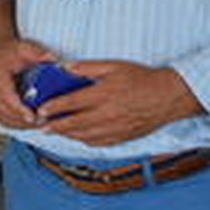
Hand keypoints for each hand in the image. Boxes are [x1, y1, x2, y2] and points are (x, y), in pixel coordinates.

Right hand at [0, 37, 55, 128]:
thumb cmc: (11, 53)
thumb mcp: (25, 49)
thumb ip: (40, 55)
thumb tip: (57, 63)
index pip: (6, 96)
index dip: (19, 108)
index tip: (33, 117)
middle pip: (4, 110)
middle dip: (23, 120)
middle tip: (43, 122)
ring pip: (2, 117)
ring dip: (20, 124)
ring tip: (38, 124)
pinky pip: (0, 119)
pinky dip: (14, 124)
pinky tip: (28, 124)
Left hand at [36, 60, 201, 145]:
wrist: (169, 97)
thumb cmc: (142, 78)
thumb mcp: (114, 66)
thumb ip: (88, 67)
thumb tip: (66, 67)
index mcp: (104, 94)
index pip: (72, 103)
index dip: (54, 107)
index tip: (41, 110)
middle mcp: (108, 114)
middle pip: (75, 123)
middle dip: (55, 126)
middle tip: (40, 126)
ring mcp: (116, 128)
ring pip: (85, 136)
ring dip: (68, 135)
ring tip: (54, 132)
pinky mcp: (125, 137)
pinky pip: (100, 143)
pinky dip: (85, 141)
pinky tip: (78, 137)